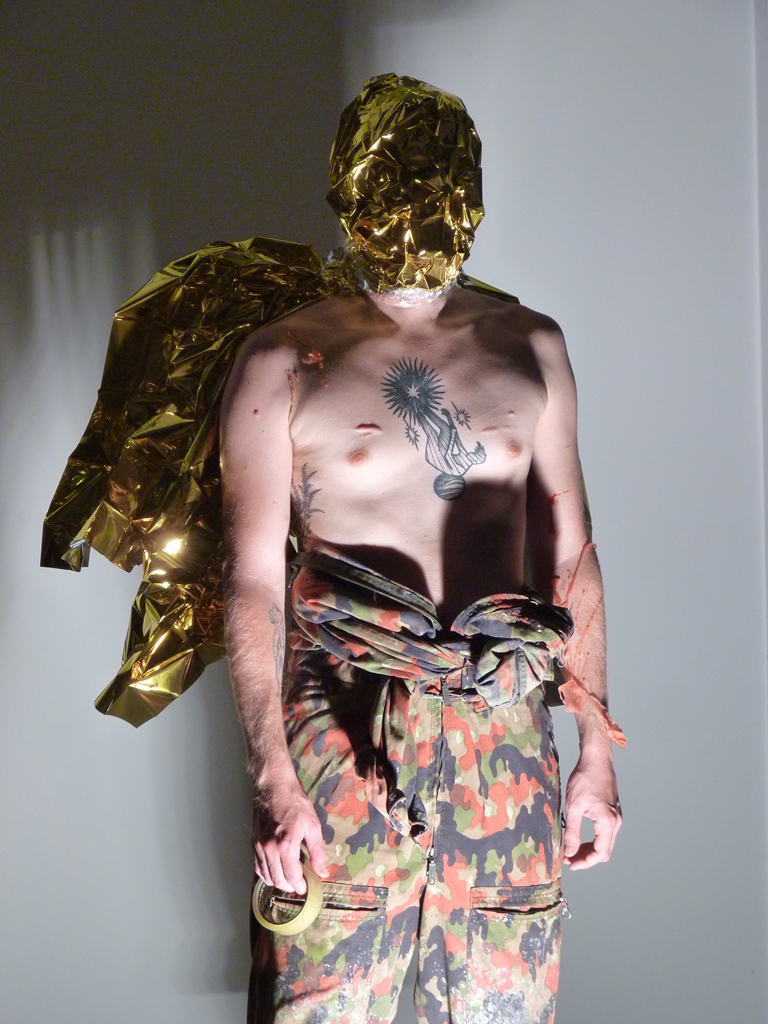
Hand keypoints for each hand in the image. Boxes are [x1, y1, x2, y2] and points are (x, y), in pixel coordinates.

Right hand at [253, 774, 328, 893]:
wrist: (274, 787)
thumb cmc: (296, 803)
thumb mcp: (312, 826)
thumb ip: (317, 852)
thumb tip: (323, 872)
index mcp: (286, 845)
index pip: (291, 875)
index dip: (299, 885)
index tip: (305, 889)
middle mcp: (269, 849)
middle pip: (278, 879)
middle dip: (289, 886)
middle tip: (298, 885)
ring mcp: (259, 846)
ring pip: (266, 875)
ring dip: (277, 882)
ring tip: (288, 881)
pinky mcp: (253, 842)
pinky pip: (257, 866)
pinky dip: (266, 874)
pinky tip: (274, 872)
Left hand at [563, 754, 621, 869]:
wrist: (596, 760)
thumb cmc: (584, 779)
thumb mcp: (574, 806)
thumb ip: (573, 832)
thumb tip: (569, 852)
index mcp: (607, 822)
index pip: (600, 853)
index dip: (585, 862)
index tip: (570, 864)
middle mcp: (616, 822)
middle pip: (604, 851)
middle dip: (587, 858)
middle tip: (569, 859)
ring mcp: (616, 817)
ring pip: (605, 843)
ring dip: (590, 850)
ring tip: (572, 850)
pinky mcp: (613, 812)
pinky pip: (605, 833)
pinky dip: (594, 840)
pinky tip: (581, 838)